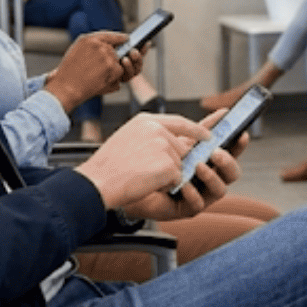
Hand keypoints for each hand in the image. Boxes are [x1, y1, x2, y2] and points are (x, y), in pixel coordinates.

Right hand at [43, 31, 127, 110]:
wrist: (66, 88)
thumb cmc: (68, 73)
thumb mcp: (76, 51)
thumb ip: (93, 46)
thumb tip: (110, 46)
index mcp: (88, 39)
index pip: (109, 35)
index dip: (119, 37)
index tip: (126, 38)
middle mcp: (98, 44)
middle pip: (114, 50)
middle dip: (110, 60)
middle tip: (97, 70)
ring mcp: (106, 55)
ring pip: (117, 61)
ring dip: (111, 69)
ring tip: (95, 75)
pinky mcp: (112, 67)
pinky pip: (119, 71)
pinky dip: (113, 77)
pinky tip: (100, 79)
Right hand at [76, 112, 199, 212]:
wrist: (98, 182)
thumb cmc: (108, 167)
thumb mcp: (127, 138)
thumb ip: (150, 136)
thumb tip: (174, 143)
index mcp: (146, 120)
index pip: (179, 122)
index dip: (196, 130)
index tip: (208, 135)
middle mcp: (157, 129)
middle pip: (181, 149)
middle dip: (171, 164)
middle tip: (144, 171)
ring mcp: (164, 146)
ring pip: (179, 165)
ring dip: (166, 176)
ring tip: (142, 175)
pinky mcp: (168, 164)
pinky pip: (177, 179)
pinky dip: (165, 186)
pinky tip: (147, 183)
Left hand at [122, 110, 241, 219]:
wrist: (132, 178)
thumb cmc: (155, 159)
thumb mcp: (178, 138)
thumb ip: (199, 127)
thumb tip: (223, 112)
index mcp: (209, 161)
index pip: (231, 153)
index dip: (239, 145)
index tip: (242, 134)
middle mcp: (209, 178)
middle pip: (232, 173)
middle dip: (227, 162)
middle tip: (215, 152)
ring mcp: (201, 194)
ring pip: (220, 190)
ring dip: (212, 176)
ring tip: (198, 166)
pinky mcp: (188, 208)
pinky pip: (198, 204)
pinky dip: (193, 193)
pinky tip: (183, 185)